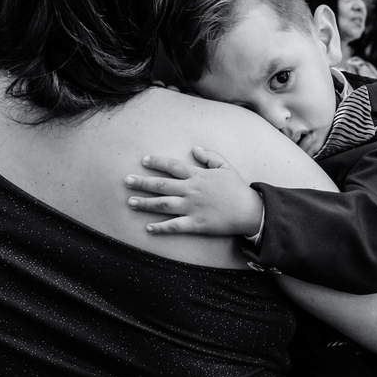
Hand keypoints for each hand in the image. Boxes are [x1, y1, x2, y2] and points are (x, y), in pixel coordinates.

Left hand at [125, 147, 263, 236]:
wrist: (249, 211)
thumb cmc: (238, 188)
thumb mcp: (226, 167)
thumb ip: (210, 156)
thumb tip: (194, 148)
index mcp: (198, 176)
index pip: (172, 166)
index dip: (157, 162)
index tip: (143, 160)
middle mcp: (191, 190)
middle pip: (162, 185)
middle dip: (142, 182)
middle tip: (126, 181)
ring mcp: (192, 208)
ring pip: (163, 204)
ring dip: (145, 203)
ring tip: (130, 202)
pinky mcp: (196, 224)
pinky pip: (174, 225)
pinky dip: (160, 227)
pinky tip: (148, 228)